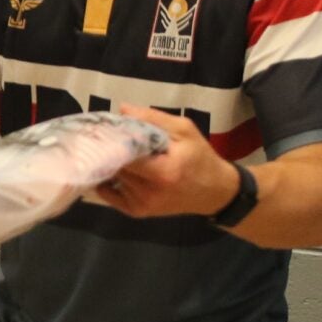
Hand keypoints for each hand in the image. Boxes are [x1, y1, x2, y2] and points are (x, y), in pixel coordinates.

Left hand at [97, 105, 240, 218]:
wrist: (214, 191)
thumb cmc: (200, 157)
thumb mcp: (184, 130)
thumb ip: (153, 118)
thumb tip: (122, 109)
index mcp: (163, 172)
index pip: (124, 154)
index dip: (114, 139)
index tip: (109, 127)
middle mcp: (149, 192)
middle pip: (116, 164)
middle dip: (111, 150)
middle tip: (112, 137)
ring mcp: (141, 205)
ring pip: (112, 176)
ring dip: (112, 163)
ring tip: (122, 153)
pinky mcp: (136, 212)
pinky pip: (108, 193)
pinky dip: (109, 179)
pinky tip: (119, 169)